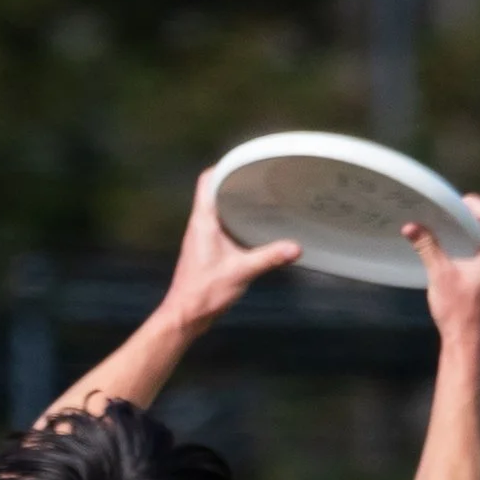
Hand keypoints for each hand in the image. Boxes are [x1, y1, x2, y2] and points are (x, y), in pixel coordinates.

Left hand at [160, 164, 299, 339]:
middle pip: (214, 190)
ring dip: (234, 201)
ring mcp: (200, 237)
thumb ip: (269, 257)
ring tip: (258, 196)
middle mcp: (199, 225)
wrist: (184, 317)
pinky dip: (234, 219)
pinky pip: (220, 225)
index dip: (223, 166)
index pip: (207, 181)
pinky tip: (250, 225)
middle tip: (259, 177)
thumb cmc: (203, 294)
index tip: (244, 161)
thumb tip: (295, 248)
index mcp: (203, 221)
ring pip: (217, 208)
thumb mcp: (241, 273)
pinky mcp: (204, 250)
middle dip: (235, 181)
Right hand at [407, 193, 479, 342]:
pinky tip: (462, 255)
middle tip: (452, 215)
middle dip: (473, 218)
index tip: (457, 203)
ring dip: (476, 234)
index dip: (475, 204)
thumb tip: (411, 226)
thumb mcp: (440, 274)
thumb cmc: (457, 311)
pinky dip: (479, 249)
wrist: (468, 343)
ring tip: (454, 233)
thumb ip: (428, 247)